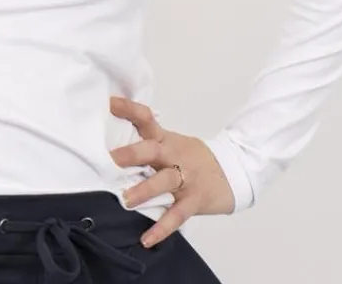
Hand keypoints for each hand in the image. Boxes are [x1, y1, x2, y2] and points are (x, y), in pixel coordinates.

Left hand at [108, 96, 234, 247]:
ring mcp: (185, 178)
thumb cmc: (193, 157)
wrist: (232, 171)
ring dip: (145, 190)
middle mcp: (173, 156)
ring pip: (164, 181)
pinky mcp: (194, 200)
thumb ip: (147, 143)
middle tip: (112, 159)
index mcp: (165, 139)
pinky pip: (177, 215)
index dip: (129, 109)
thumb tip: (111, 146)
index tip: (110, 103)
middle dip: (133, 153)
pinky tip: (147, 239)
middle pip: (153, 150)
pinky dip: (162, 228)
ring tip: (126, 199)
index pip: (146, 119)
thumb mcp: (172, 143)